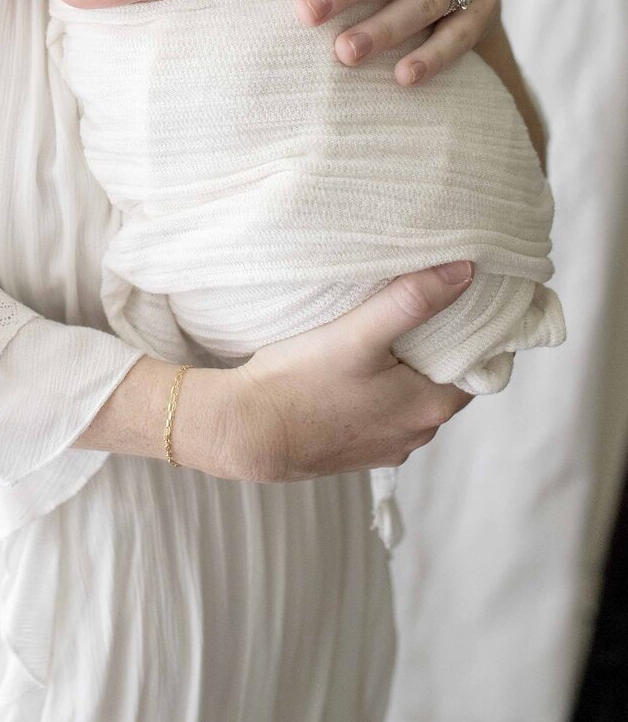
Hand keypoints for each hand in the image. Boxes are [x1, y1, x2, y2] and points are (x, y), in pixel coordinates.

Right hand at [214, 263, 476, 482]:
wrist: (247, 432)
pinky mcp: (356, 451)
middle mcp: (416, 434)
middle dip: (436, 349)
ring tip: (384, 335)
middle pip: (443, 382)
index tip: (458, 304)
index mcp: (430, 407)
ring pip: (411, 398)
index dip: (470, 334)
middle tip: (418, 308)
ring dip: (405, 372)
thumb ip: (412, 301)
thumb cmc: (301, 381)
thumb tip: (465, 270)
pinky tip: (354, 371)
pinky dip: (378, 392)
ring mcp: (385, 446)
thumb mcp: (359, 333)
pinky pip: (382, 415)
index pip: (474, 366)